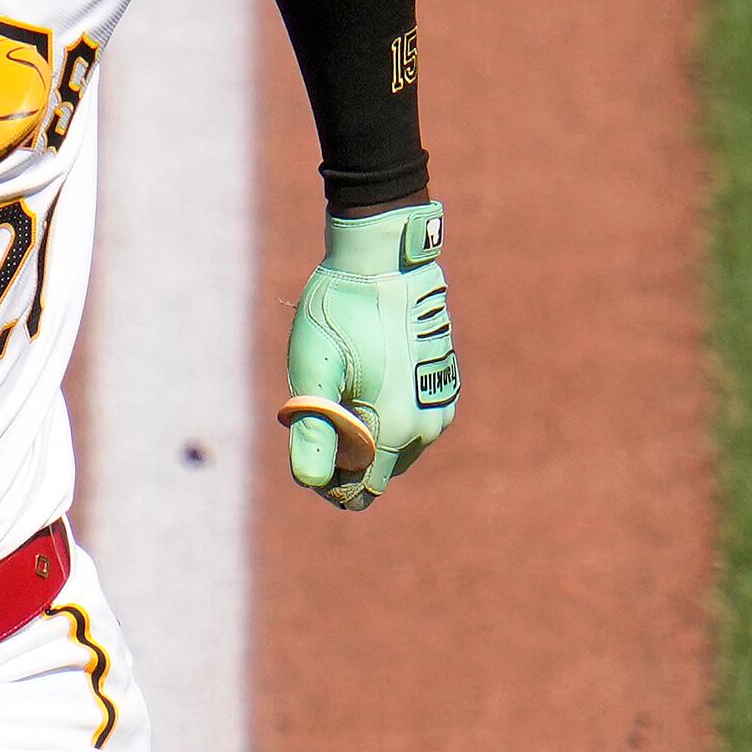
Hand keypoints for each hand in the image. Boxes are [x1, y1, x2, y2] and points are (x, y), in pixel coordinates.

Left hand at [278, 200, 457, 509]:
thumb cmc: (341, 313)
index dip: (328, 482)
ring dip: (365, 431)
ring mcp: (440, 404)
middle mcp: (427, 426)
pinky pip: (411, 420)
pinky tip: (363, 374)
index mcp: (395, 428)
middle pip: (378, 471)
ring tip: (340, 385)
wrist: (385, 260)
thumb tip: (311, 482)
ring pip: (395, 447)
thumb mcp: (314, 371)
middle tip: (317, 406)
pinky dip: (384, 412)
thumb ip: (313, 432)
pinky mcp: (443, 384)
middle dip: (345, 455)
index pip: (362, 491)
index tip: (308, 444)